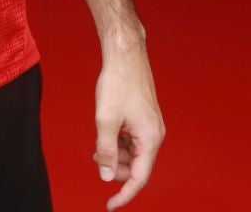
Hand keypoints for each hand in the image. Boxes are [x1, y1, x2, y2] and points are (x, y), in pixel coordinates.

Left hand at [93, 46, 164, 209]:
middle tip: (96, 158)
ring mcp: (150, 127)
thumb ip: (106, 151)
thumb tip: (106, 176)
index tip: (109, 206)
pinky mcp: (144, 119)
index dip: (124, 195)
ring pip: (133, 155)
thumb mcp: (106, 120)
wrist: (126, 55)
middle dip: (115, 169)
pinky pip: (132, 142)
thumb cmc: (118, 83)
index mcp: (150, 139)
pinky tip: (106, 136)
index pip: (139, 178)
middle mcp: (155, 135)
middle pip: (136, 167)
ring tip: (97, 147)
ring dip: (115, 156)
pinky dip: (118, 144)